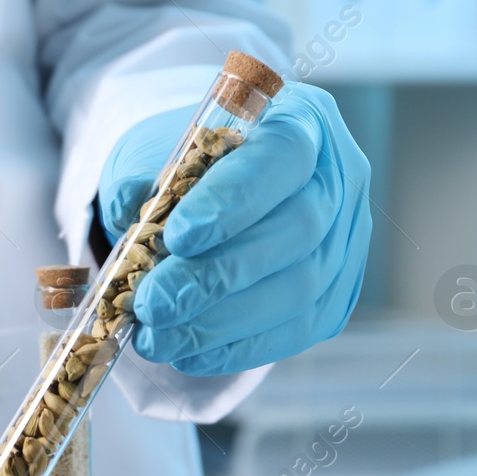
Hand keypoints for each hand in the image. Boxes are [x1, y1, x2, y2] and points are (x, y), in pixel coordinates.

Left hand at [97, 85, 371, 375]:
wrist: (205, 195)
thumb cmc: (184, 166)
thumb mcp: (155, 153)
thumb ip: (145, 177)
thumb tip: (131, 206)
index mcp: (302, 122)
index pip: (282, 156)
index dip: (233, 200)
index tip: (176, 236)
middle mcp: (339, 178)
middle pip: (296, 231)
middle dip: (216, 276)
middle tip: (152, 304)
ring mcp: (345, 241)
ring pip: (297, 290)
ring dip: (219, 322)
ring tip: (155, 338)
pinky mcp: (335, 296)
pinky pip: (294, 330)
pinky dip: (236, 347)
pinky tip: (188, 353)